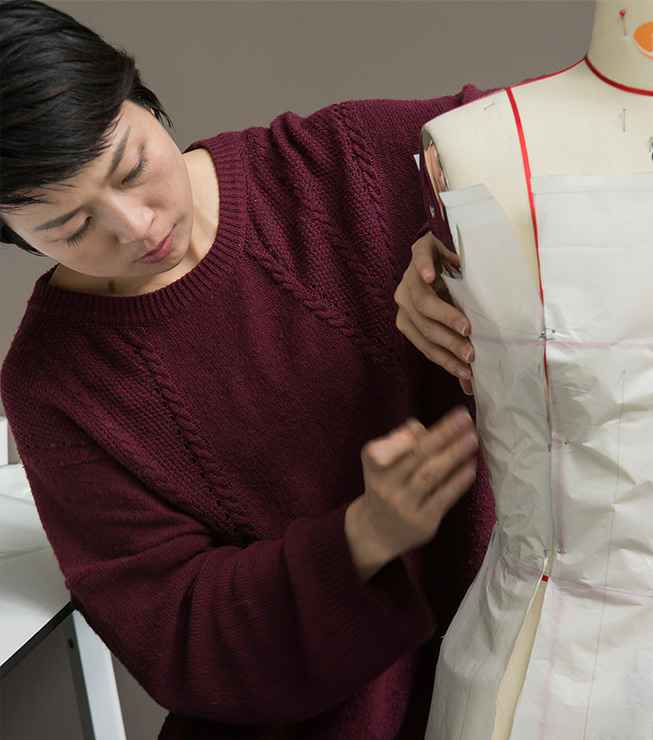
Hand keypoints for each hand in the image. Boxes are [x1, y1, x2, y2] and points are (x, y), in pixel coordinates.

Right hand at [357, 407, 477, 559]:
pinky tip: (470, 467)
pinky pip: (443, 497)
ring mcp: (404, 506)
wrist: (377, 534)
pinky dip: (458, 481)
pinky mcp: (423, 522)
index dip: (400, 439)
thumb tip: (418, 427)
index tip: (421, 424)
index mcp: (374, 468)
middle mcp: (385, 487)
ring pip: (430, 474)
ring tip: (472, 439)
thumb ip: (397, 443)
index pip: (381, 450)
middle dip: (442, 434)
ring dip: (454, 454)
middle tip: (464, 418)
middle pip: (416, 456)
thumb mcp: (380, 465)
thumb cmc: (385, 488)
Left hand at [394, 230, 473, 394]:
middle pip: (424, 327)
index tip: (467, 372)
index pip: (426, 345)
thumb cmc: (450, 293)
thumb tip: (470, 385)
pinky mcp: (419, 251)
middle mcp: (404, 301)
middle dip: (449, 343)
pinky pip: (419, 261)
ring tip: (466, 327)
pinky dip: (424, 269)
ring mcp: (409, 276)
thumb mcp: (453, 323)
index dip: (445, 360)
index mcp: (409, 319)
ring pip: (423, 302)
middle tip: (471, 353)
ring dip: (445, 317)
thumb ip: (457, 348)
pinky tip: (433, 277)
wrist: (444, 255)